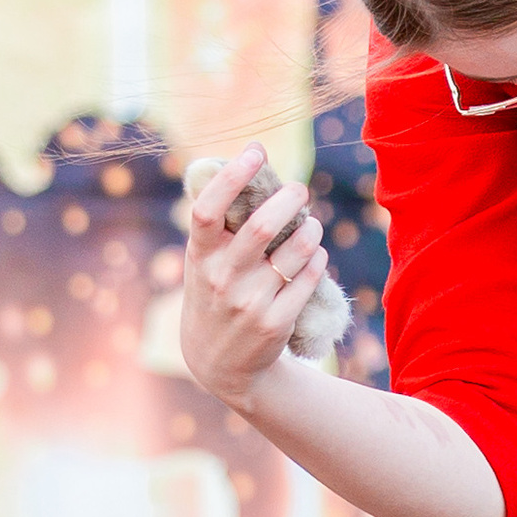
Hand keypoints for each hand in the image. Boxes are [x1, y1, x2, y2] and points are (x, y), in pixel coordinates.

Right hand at [179, 143, 329, 405]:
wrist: (220, 364)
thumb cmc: (214, 297)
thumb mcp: (202, 263)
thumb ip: (217, 225)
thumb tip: (244, 164)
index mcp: (199, 256)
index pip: (208, 209)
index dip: (232, 176)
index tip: (256, 151)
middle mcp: (221, 279)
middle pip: (262, 227)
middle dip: (289, 199)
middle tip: (300, 189)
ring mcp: (249, 303)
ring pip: (294, 252)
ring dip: (311, 230)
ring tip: (313, 223)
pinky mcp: (275, 323)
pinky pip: (307, 279)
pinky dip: (317, 260)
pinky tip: (316, 253)